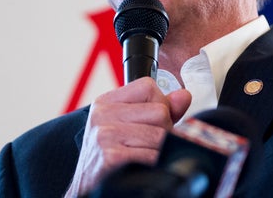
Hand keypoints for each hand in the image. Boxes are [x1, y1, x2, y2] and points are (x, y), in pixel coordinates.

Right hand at [64, 77, 191, 196]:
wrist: (88, 185)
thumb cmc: (109, 155)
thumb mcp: (128, 124)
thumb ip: (159, 108)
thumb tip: (183, 96)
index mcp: (106, 102)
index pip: (148, 87)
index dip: (159, 105)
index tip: (149, 121)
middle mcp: (102, 115)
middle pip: (160, 112)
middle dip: (162, 131)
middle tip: (144, 144)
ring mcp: (105, 135)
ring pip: (161, 135)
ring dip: (158, 150)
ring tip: (141, 155)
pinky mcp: (111, 157)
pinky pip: (153, 155)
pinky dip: (152, 164)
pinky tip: (138, 166)